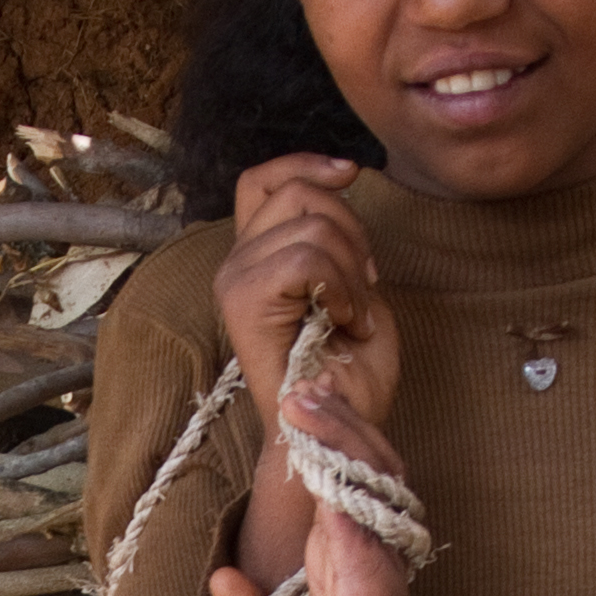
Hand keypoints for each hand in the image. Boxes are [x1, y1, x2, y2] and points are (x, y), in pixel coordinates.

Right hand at [210, 157, 401, 593]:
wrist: (334, 431)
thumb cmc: (347, 371)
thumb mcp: (352, 285)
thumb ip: (336, 236)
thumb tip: (340, 180)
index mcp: (256, 256)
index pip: (264, 179)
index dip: (307, 163)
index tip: (352, 173)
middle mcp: (235, 263)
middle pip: (301, 193)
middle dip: (353, 233)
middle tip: (360, 290)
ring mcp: (235, 280)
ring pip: (313, 227)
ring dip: (352, 272)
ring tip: (352, 316)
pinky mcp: (244, 301)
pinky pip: (308, 259)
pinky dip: (342, 288)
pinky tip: (346, 321)